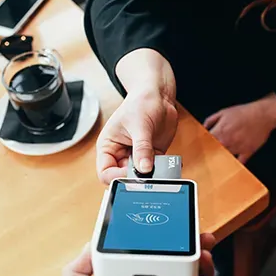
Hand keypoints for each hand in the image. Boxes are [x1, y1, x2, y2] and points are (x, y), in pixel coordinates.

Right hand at [96, 49, 177, 183]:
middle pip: (124, 177)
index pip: (105, 173)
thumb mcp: (139, 125)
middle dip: (136, 178)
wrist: (159, 96)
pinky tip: (169, 164)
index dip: (116, 178)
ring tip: (160, 166)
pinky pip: (156, 170)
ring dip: (151, 175)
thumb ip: (142, 148)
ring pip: (142, 176)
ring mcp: (137, 156)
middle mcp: (121, 154)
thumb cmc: (141, 103)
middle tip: (149, 175)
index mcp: (108, 147)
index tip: (132, 175)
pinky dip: (163, 170)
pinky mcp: (152, 156)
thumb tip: (144, 169)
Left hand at [204, 94, 275, 162]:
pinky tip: (230, 166)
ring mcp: (237, 148)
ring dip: (220, 159)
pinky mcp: (247, 152)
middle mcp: (227, 142)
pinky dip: (234, 165)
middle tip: (204, 158)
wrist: (263, 114)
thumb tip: (203, 128)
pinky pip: (239, 162)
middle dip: (209, 154)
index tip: (198, 150)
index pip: (205, 143)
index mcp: (219, 132)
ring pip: (224, 158)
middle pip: (213, 152)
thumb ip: (210, 121)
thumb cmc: (244, 112)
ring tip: (215, 163)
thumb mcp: (223, 112)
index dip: (201, 146)